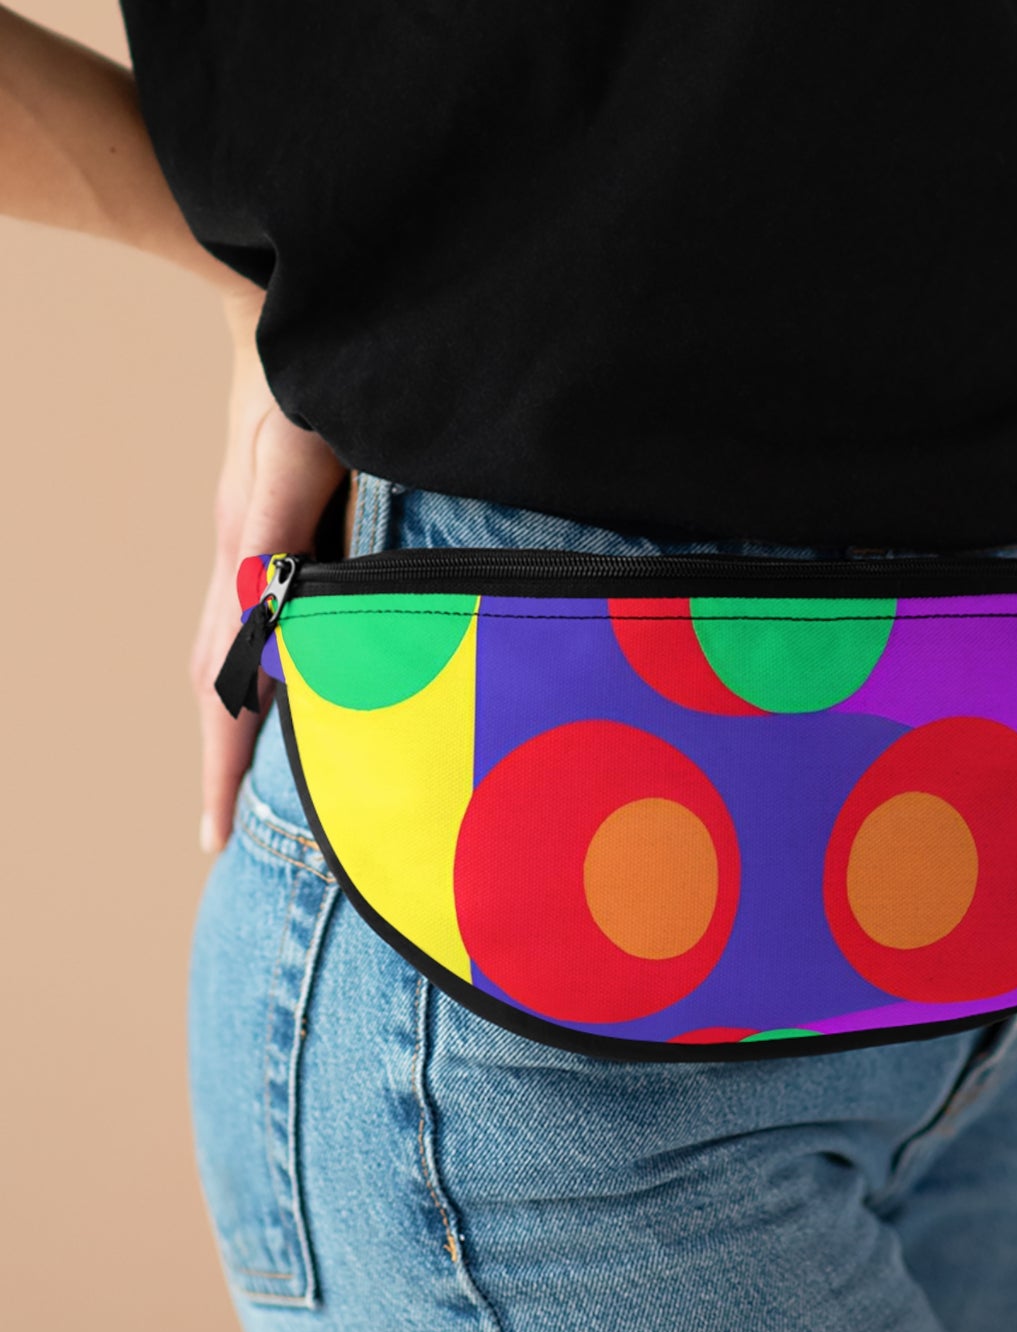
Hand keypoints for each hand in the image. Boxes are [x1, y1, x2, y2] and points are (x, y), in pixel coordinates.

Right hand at [191, 286, 346, 852]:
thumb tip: (263, 618)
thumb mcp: (293, 449)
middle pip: (216, 682)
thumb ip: (276, 529)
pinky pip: (260, 619)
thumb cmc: (299, 373)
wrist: (283, 306)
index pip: (223, 683)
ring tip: (250, 785)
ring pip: (232, 654)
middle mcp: (243, 563)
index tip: (214, 837)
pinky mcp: (278, 530)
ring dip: (239, 723)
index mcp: (247, 559)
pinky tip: (292, 688)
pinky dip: (264, 670)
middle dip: (221, 761)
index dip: (223, 761)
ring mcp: (255, 547)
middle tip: (225, 836)